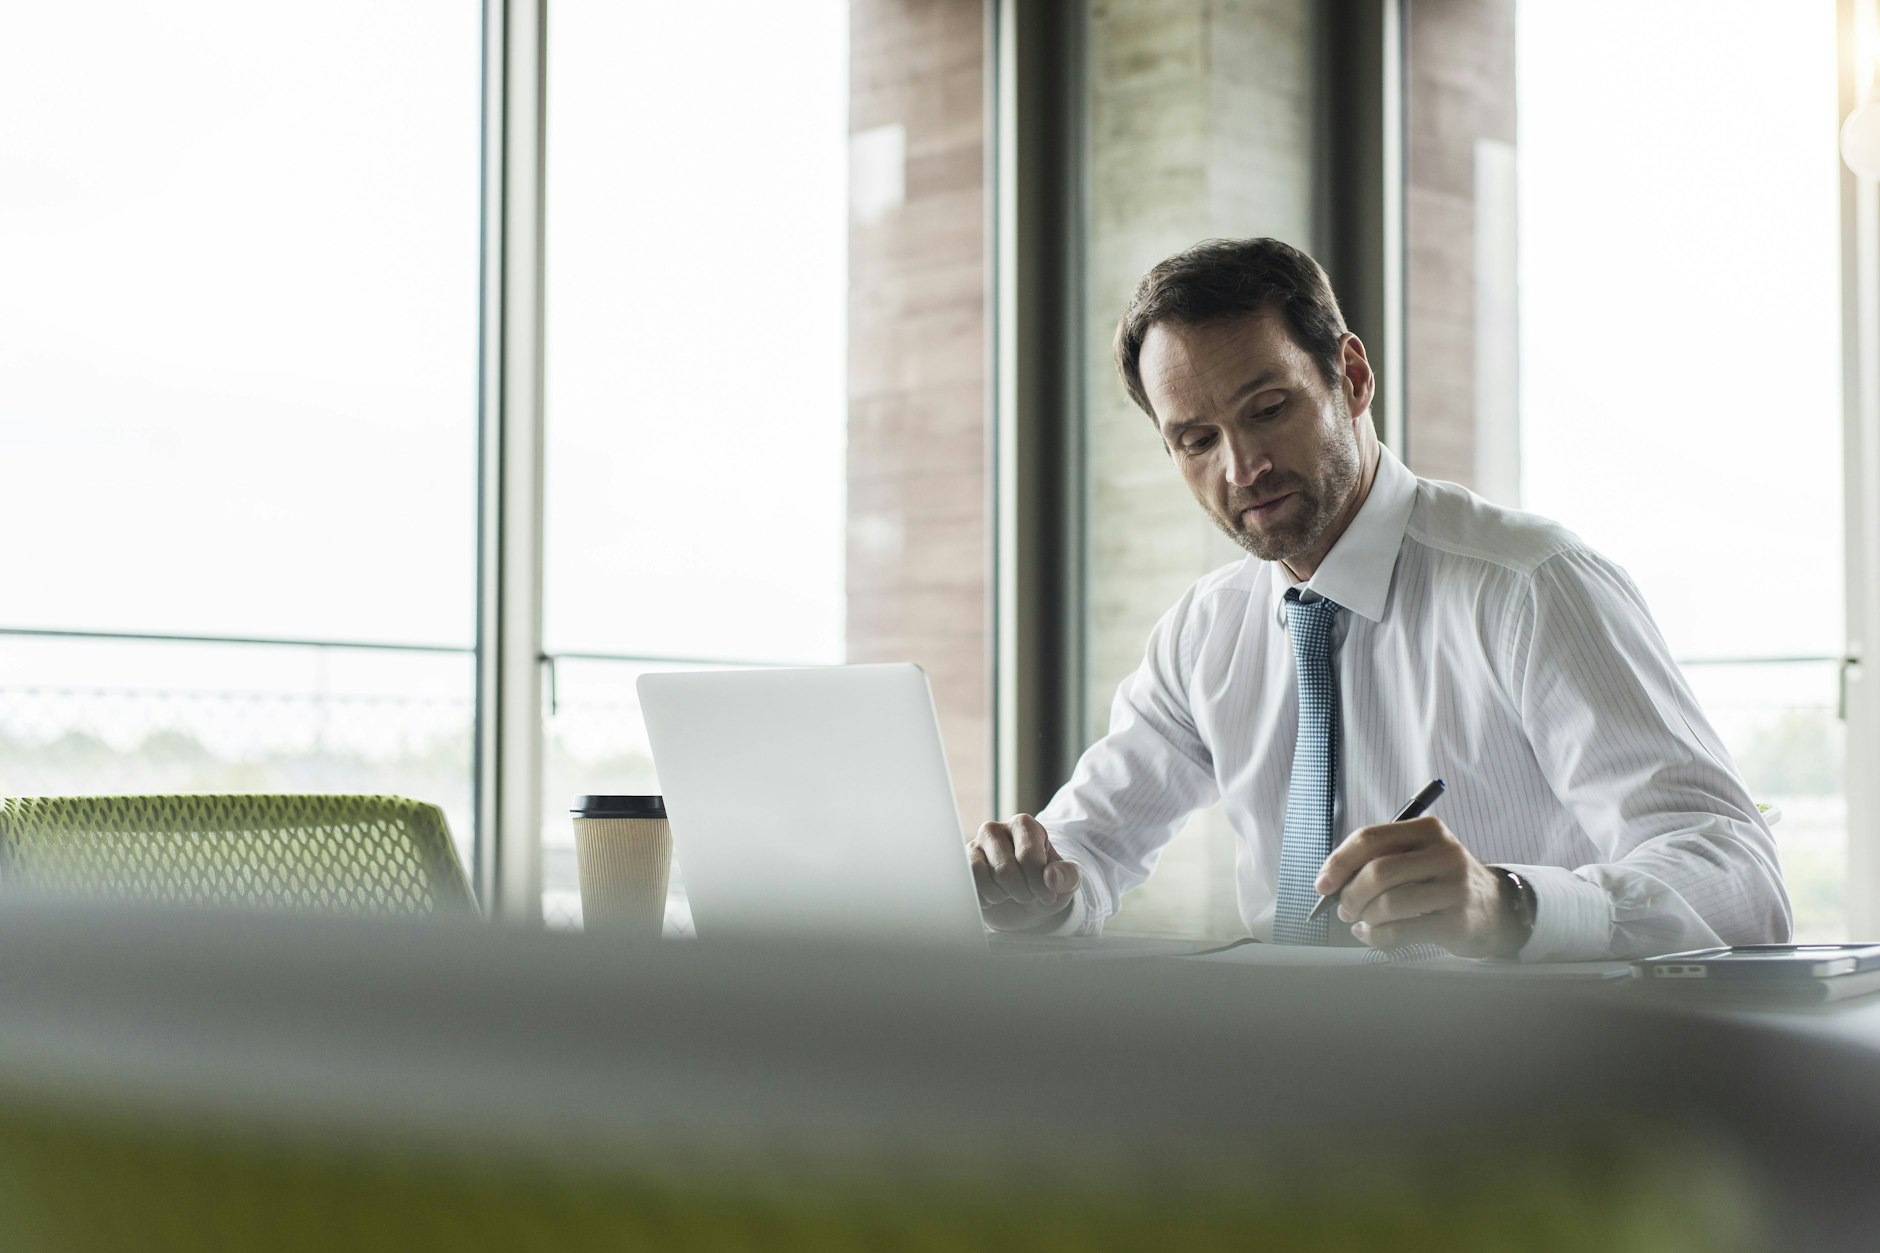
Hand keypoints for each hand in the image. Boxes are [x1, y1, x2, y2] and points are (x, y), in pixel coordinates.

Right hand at [968, 814, 1080, 931]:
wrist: (1026, 904)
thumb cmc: (1046, 885)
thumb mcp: (1066, 882)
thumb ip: (1068, 876)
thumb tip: (1051, 878)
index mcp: (1024, 825)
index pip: (1028, 856)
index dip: (1039, 884)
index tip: (1048, 896)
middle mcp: (996, 829)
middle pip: (1005, 869)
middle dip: (1021, 892)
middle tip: (1028, 896)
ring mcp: (974, 846)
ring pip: (981, 874)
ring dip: (1000, 895)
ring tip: (1010, 894)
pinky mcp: (962, 865)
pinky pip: (967, 882)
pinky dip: (983, 897)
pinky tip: (994, 897)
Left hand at [1314, 817, 1520, 958]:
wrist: (1495, 908)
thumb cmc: (1440, 881)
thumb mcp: (1419, 856)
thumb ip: (1379, 860)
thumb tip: (1329, 882)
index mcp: (1428, 830)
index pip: (1370, 838)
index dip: (1338, 862)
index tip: (1323, 884)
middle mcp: (1444, 853)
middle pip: (1377, 872)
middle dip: (1350, 895)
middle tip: (1343, 909)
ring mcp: (1454, 887)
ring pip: (1388, 904)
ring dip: (1364, 918)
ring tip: (1361, 922)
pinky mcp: (1457, 921)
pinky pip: (1400, 931)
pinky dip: (1375, 937)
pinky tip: (1371, 935)